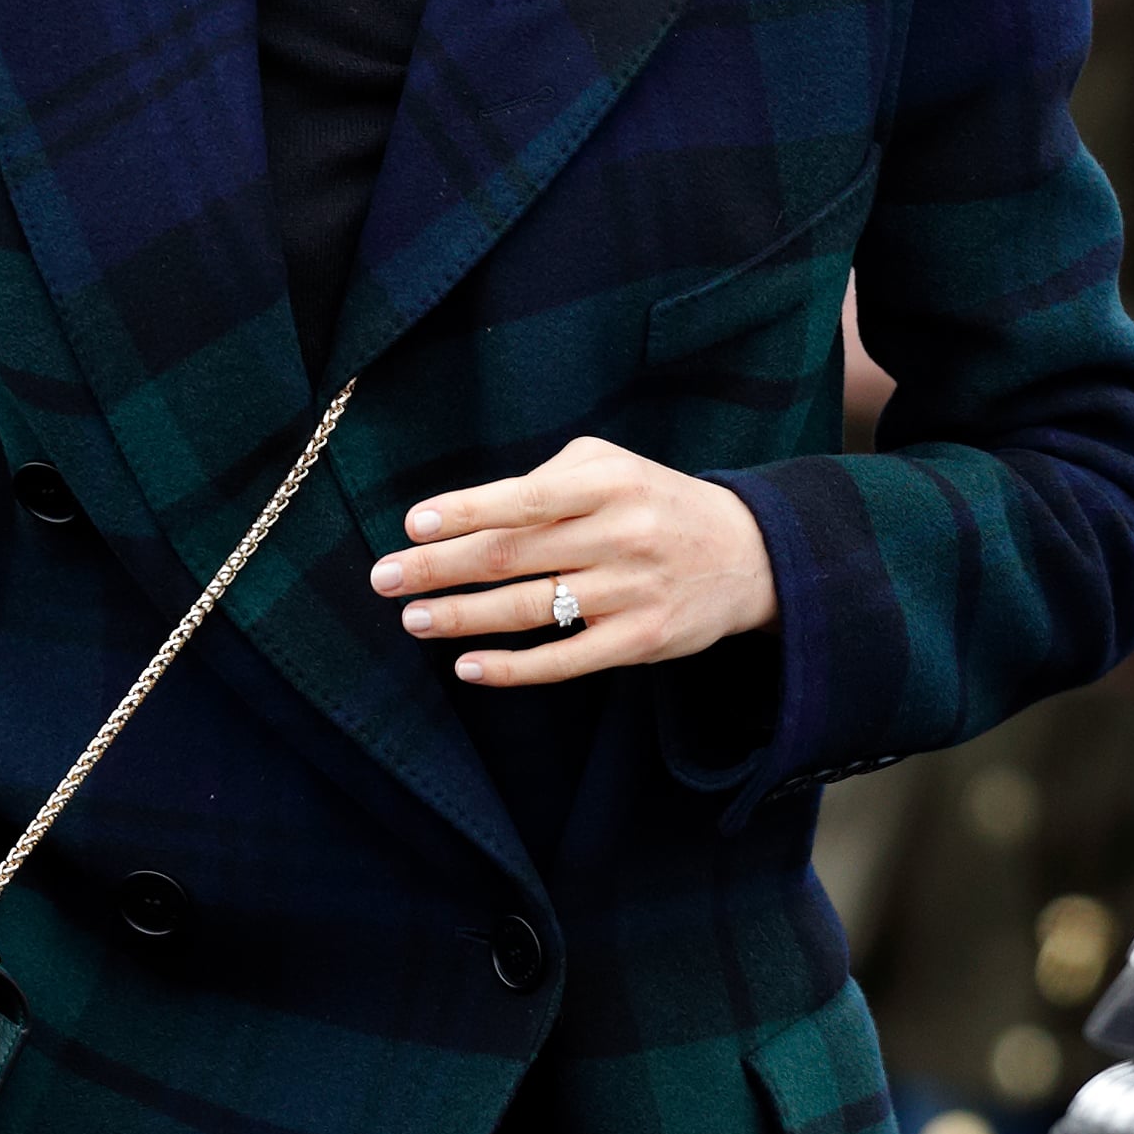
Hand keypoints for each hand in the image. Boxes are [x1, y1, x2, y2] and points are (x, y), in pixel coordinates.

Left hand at [368, 435, 777, 687]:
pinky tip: (469, 666)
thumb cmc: (655, 500)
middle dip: (440, 568)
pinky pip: (565, 660)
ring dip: (463, 617)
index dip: (465, 512)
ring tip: (413, 618)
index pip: (525, 498)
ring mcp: (632, 592)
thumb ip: (548, 478)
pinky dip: (513, 668)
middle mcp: (621, 535)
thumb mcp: (611, 465)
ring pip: (530, 609)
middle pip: (513, 556)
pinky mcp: (642, 641)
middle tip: (384, 578)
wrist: (749, 554)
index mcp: (608, 483)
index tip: (414, 524)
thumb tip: (468, 514)